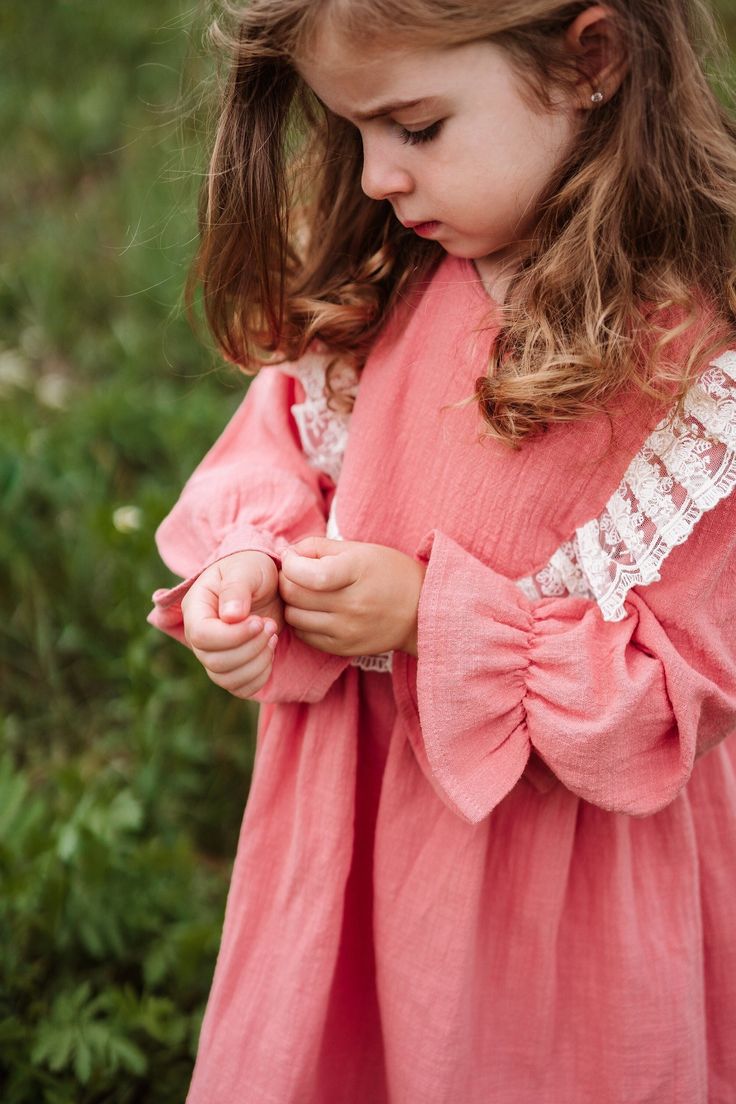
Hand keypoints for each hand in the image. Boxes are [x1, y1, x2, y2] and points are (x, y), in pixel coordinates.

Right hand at [181, 550, 283, 698]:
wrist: (266, 582)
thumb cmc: (252, 569)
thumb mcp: (247, 569)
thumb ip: (237, 589)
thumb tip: (230, 616)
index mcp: (196, 608)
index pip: (201, 635)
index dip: (232, 636)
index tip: (259, 622)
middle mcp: (198, 634)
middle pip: (213, 661)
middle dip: (249, 648)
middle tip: (271, 625)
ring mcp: (213, 654)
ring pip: (226, 678)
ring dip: (257, 663)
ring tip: (272, 635)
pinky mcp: (231, 667)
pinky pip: (240, 688)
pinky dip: (259, 677)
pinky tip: (270, 652)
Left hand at [279, 537, 425, 657]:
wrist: (420, 611)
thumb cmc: (388, 572)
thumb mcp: (359, 549)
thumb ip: (319, 547)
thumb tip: (287, 555)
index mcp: (357, 572)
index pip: (308, 574)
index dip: (291, 565)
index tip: (295, 560)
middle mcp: (352, 604)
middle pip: (294, 595)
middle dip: (287, 581)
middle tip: (296, 576)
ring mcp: (347, 630)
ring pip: (294, 617)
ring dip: (293, 603)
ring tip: (306, 594)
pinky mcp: (343, 648)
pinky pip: (305, 636)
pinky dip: (302, 622)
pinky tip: (315, 611)